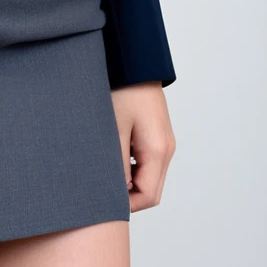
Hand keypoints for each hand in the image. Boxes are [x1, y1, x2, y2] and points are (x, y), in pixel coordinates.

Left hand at [110, 81, 175, 212]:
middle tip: (99, 188)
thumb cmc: (122, 90)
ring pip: (149, 177)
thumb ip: (115, 163)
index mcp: (157, 150)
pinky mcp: (158, 135)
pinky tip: (111, 153)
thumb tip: (112, 193)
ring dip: (128, 179)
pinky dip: (131, 166)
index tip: (101, 200)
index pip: (147, 196)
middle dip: (127, 195)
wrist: (135, 62)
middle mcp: (166, 149)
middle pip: (151, 190)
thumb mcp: (113, 129)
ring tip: (103, 168)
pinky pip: (147, 161)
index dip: (125, 205)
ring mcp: (164, 142)